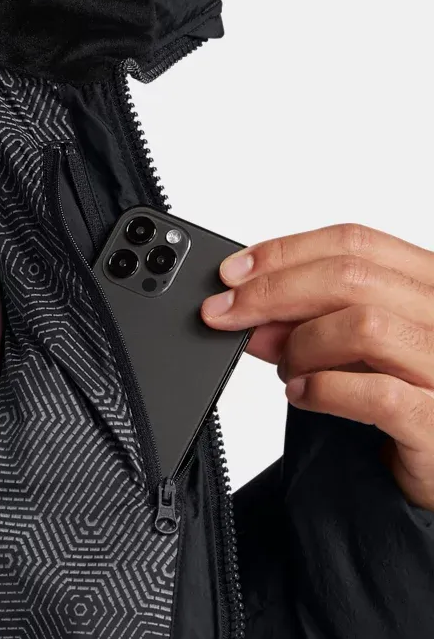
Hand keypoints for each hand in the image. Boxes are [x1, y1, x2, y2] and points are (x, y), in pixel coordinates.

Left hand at [201, 223, 433, 512]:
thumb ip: (309, 320)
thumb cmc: (406, 397)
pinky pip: (377, 394)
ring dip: (302, 345)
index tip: (232, 273)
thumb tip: (244, 307)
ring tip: (287, 368)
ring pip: (364, 325)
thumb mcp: (354, 346)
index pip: (355, 242)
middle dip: (271, 293)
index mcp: (430, 282)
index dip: (284, 253)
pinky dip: (323, 390)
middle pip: (351, 276)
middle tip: (225, 315)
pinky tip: (302, 395)